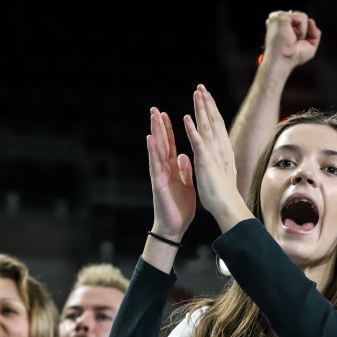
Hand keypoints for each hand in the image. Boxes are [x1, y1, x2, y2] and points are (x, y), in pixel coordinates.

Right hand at [147, 106, 195, 242]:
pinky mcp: (158, 183)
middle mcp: (164, 169)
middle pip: (161, 144)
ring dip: (155, 134)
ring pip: (156, 151)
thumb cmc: (179, 208)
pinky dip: (153, 152)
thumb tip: (184, 155)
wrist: (174, 227)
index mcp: (172, 169)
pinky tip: (151, 140)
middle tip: (154, 109)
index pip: (170, 145)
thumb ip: (184, 170)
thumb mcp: (186, 185)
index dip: (169, 130)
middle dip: (158, 126)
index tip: (166, 115)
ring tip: (152, 118)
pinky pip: (155, 165)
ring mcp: (159, 175)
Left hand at [183, 84, 253, 231]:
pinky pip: (197, 142)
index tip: (207, 96)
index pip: (217, 125)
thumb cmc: (223, 192)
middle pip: (213, 120)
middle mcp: (220, 147)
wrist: (227, 205)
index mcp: (222, 149)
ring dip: (201, 108)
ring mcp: (213, 153)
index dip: (212, 110)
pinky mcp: (205, 161)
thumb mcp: (221, 170)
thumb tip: (219, 154)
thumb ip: (219, 159)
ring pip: (207, 126)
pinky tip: (186, 118)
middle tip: (201, 87)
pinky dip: (192, 130)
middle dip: (207, 102)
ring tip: (196, 93)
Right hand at [262, 10, 320, 69]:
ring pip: (303, 17)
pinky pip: (302, 18)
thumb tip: (311, 20)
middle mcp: (279, 19)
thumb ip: (315, 32)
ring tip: (291, 39)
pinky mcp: (281, 17)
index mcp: (281, 24)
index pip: (300, 20)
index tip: (293, 43)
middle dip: (304, 31)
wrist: (282, 61)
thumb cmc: (292, 56)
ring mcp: (279, 16)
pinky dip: (302, 30)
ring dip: (302, 32)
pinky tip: (292, 36)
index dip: (303, 32)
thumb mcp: (310, 44)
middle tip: (293, 42)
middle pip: (302, 17)